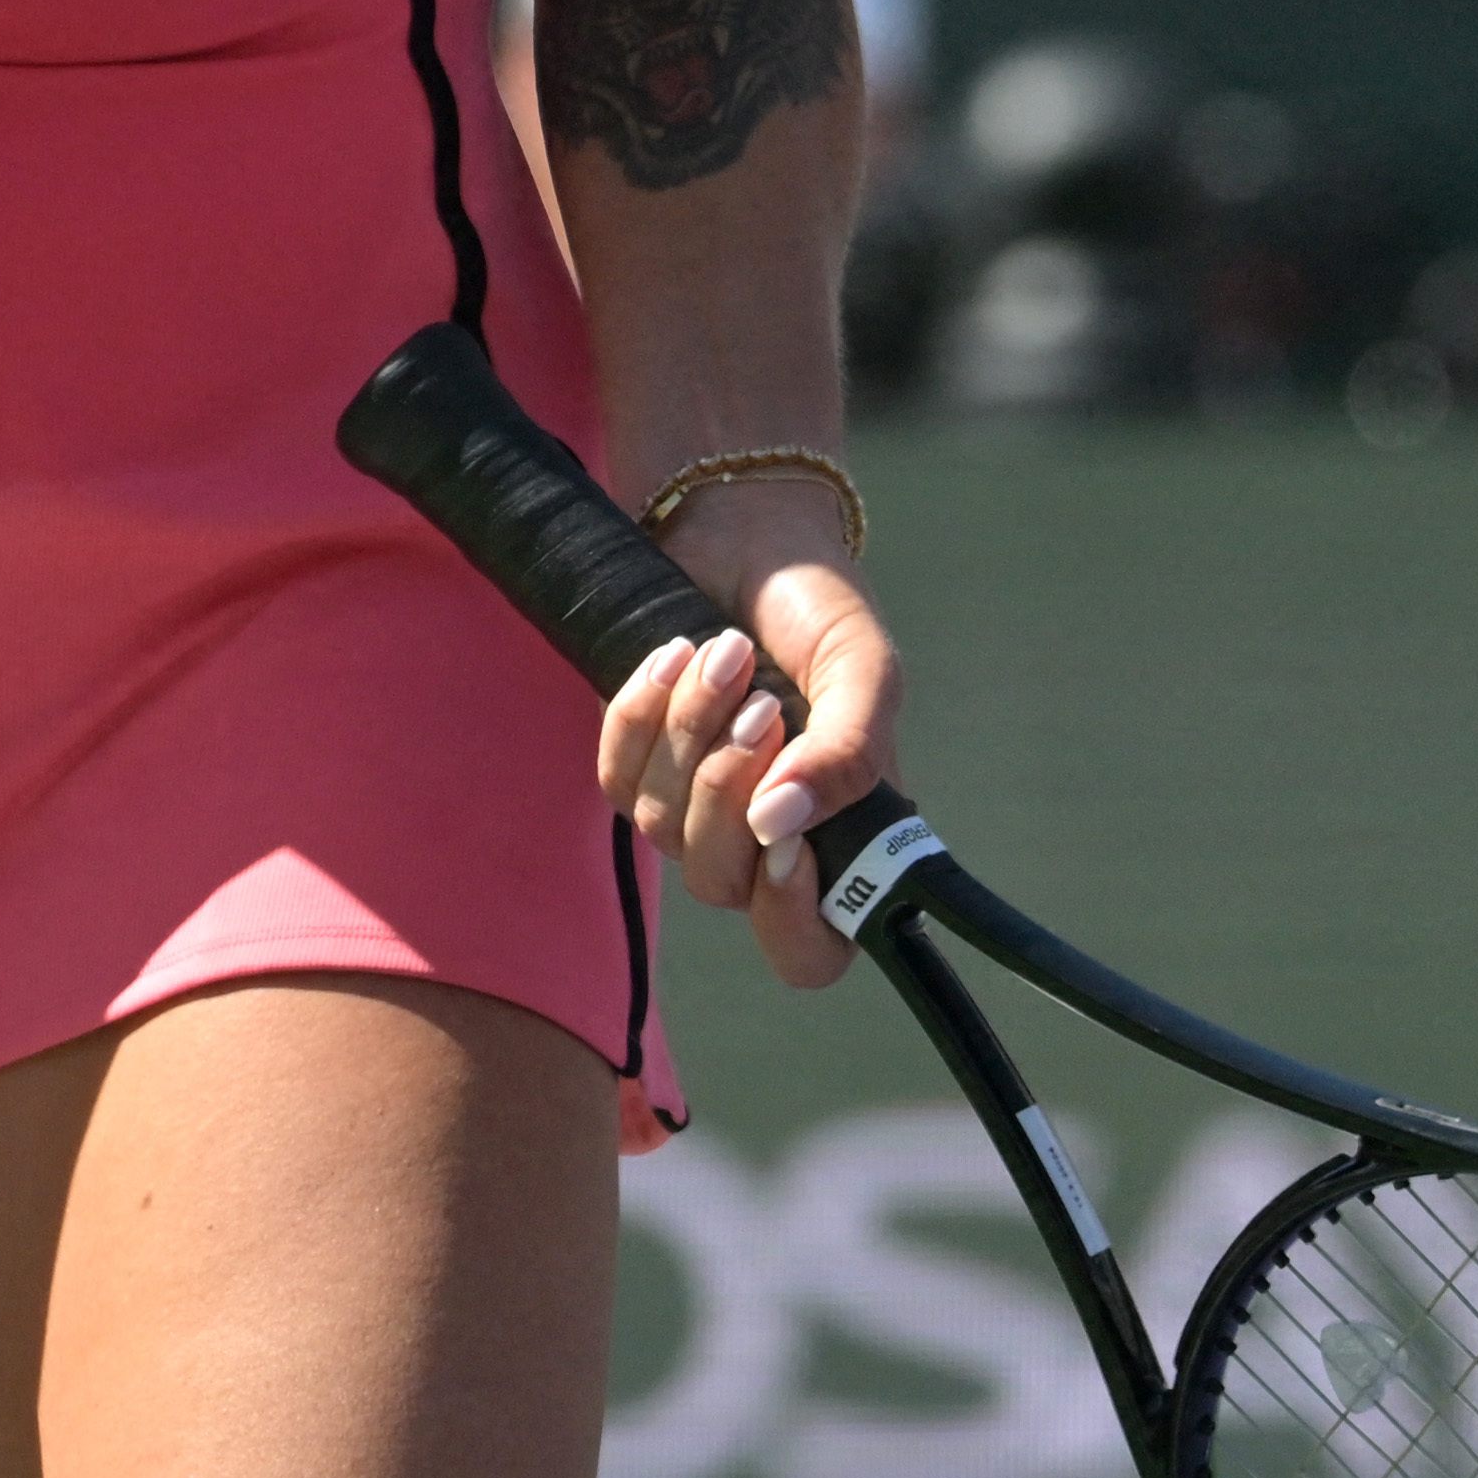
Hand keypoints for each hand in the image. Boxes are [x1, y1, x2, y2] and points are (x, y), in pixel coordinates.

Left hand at [592, 493, 897, 993]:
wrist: (745, 529)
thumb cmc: (818, 605)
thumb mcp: (862, 668)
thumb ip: (850, 752)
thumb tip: (781, 825)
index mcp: (838, 834)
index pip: (811, 948)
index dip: (794, 922)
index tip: (786, 845)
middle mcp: (762, 838)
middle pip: (723, 886)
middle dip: (728, 791)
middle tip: (761, 703)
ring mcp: (692, 805)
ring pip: (663, 827)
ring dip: (691, 731)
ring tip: (724, 649)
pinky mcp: (635, 763)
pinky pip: (615, 779)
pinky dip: (640, 714)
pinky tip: (673, 655)